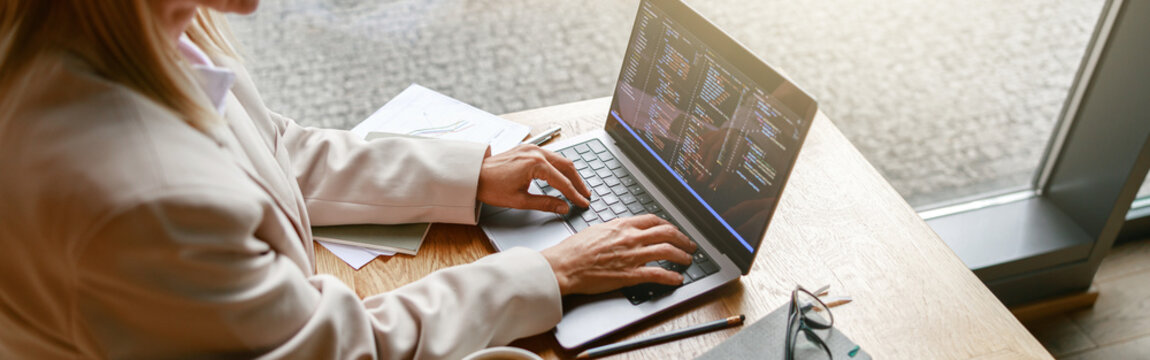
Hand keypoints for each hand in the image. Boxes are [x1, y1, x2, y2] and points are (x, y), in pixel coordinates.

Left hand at [477, 144, 590, 213]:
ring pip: (560, 159)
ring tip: (577, 187)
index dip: (575, 195)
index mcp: (536, 164)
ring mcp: (532, 148)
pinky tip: (562, 175)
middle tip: (586, 195)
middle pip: (566, 167)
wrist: (474, 175)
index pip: (562, 182)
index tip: (583, 203)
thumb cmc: (492, 187)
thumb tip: (563, 207)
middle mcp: (536, 152)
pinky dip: (559, 167)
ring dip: (570, 173)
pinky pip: (550, 156)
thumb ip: (545, 204)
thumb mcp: (520, 201)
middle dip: (578, 182)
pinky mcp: (528, 148)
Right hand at [540, 215, 697, 294]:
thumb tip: (622, 229)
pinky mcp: (630, 274)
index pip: (653, 220)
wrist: (564, 265)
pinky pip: (658, 274)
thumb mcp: (596, 229)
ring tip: (687, 260)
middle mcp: (630, 238)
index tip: (673, 229)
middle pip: (666, 233)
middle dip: (683, 238)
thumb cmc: (574, 250)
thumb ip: (614, 229)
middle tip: (689, 244)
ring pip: (667, 251)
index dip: (668, 224)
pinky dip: (671, 276)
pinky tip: (677, 279)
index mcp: (621, 225)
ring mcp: (632, 256)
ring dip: (682, 256)